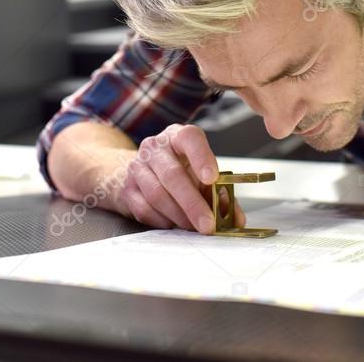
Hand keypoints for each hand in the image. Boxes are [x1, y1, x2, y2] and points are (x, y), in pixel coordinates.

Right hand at [115, 124, 245, 233]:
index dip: (202, 158)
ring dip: (179, 215)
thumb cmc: (180, 170)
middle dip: (192, 203)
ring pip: (157, 194)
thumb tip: (235, 219)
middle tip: (207, 224)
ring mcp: (137, 167)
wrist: (144, 173)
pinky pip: (144, 209)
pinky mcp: (127, 189)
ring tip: (193, 227)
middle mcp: (155, 147)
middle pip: (172, 174)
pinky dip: (162, 221)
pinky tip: (174, 224)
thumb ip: (221, 194)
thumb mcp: (201, 174)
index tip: (213, 179)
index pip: (189, 139)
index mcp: (178, 136)